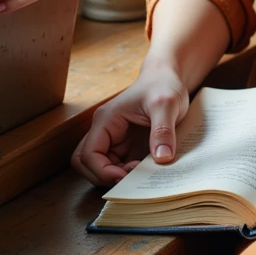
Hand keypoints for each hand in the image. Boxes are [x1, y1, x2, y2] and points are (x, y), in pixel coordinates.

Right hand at [71, 61, 189, 185]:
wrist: (169, 76)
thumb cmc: (163, 84)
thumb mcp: (166, 104)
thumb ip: (163, 131)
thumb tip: (161, 159)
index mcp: (106, 120)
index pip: (88, 154)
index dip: (102, 171)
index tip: (126, 177)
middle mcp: (105, 131)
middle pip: (86, 163)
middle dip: (104, 176)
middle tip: (130, 178)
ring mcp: (115, 140)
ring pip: (101, 167)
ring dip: (116, 177)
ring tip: (140, 173)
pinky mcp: (127, 146)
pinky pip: (119, 166)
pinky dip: (128, 174)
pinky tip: (147, 170)